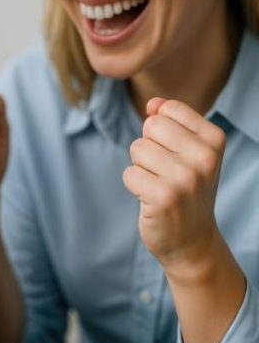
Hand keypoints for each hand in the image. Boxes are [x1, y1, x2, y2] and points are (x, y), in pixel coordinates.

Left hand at [123, 98, 225, 269]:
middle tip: (165, 172)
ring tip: (160, 185)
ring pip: (137, 148)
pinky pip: (129, 174)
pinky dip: (134, 186)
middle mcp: (204, 157)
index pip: (168, 110)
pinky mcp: (164, 197)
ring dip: (141, 167)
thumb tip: (153, 103)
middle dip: (149, 148)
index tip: (176, 155)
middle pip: (150, 126)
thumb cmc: (185, 189)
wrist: (191, 239)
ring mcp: (185, 177)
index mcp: (214, 139)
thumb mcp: (187, 151)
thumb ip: (170, 122)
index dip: (161, 132)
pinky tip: (152, 199)